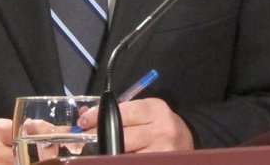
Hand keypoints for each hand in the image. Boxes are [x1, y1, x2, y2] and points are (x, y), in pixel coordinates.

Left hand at [78, 98, 193, 151]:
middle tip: (85, 142)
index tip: (83, 122)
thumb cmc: (160, 125)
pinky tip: (116, 159)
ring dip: (109, 154)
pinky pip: (134, 162)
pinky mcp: (161, 163)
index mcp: (156, 110)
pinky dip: (120, 160)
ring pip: (124, 155)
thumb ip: (119, 112)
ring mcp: (162, 151)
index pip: (122, 112)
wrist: (186, 141)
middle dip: (98, 139)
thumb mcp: (145, 112)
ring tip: (101, 153)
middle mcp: (161, 130)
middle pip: (121, 136)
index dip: (98, 117)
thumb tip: (84, 115)